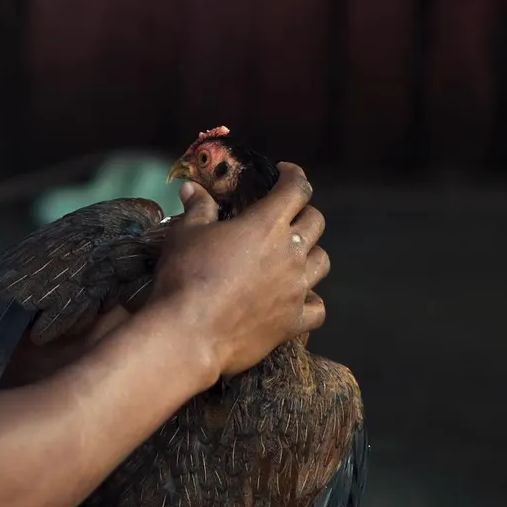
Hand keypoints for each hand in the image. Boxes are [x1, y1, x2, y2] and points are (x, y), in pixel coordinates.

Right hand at [151, 162, 328, 378]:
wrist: (188, 334)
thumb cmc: (185, 276)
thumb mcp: (185, 234)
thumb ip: (198, 208)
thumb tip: (192, 189)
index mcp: (267, 224)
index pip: (296, 189)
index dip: (294, 175)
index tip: (285, 172)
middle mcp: (290, 253)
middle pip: (315, 222)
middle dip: (303, 212)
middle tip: (286, 215)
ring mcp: (296, 289)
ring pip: (322, 262)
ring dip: (310, 253)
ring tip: (293, 255)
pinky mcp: (293, 322)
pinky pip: (318, 308)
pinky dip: (311, 299)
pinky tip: (299, 298)